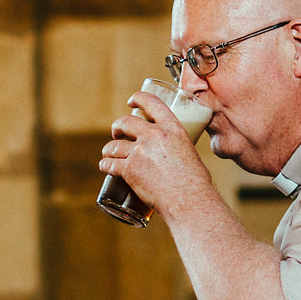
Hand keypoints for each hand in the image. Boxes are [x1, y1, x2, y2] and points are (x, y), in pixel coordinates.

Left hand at [101, 91, 214, 215]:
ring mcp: (140, 152)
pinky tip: (104, 166)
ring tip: (108, 154)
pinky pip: (110, 164)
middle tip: (117, 134)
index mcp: (172, 128)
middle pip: (126, 123)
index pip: (151, 102)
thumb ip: (177, 147)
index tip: (131, 101)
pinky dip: (105, 165)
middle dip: (117, 127)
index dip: (138, 98)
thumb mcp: (189, 152)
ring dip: (108, 149)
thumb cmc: (195, 182)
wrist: (189, 201)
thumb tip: (172, 153)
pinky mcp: (130, 170)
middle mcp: (154, 135)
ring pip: (114, 146)